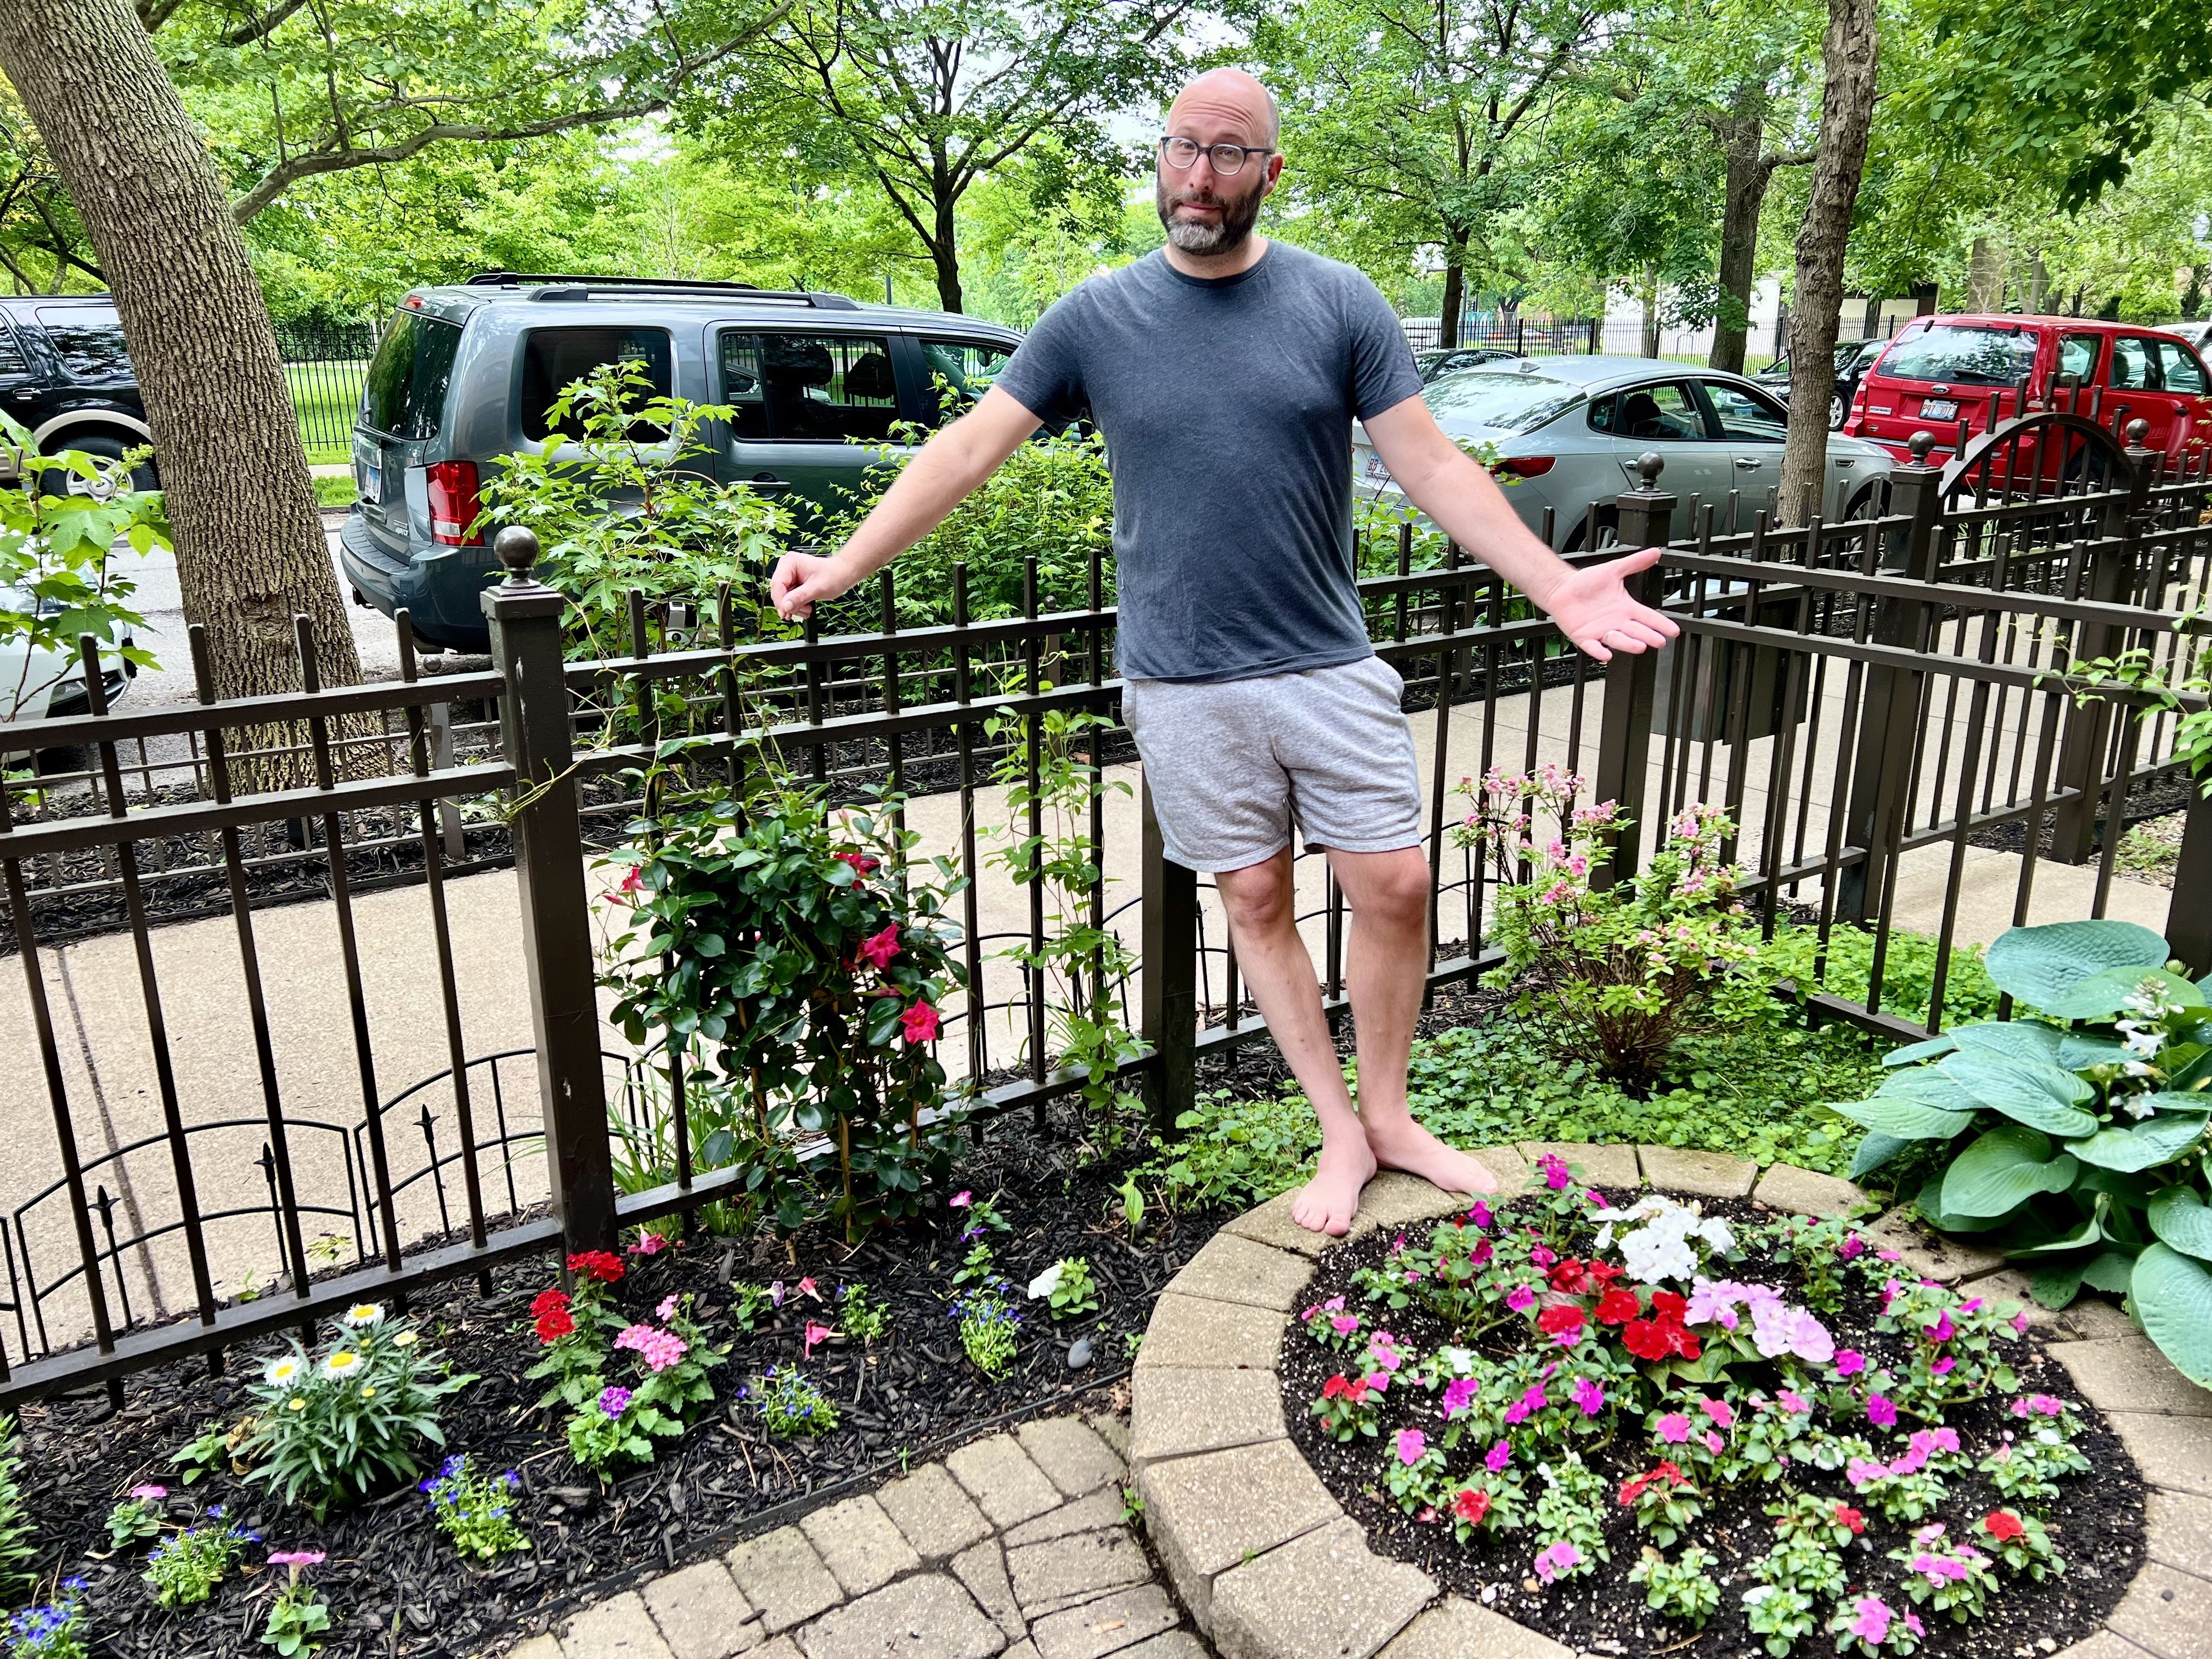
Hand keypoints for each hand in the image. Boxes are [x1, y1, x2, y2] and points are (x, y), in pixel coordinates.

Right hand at [770, 550, 854, 620]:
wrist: (843, 574)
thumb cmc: (834, 575)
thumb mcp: (817, 588)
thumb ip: (799, 597)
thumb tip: (785, 606)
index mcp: (790, 562)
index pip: (777, 584)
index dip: (780, 600)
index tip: (786, 612)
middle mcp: (787, 567)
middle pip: (778, 592)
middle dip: (789, 605)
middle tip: (801, 611)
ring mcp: (789, 576)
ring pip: (783, 598)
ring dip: (794, 607)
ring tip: (807, 609)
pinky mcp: (793, 583)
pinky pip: (788, 599)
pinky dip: (796, 606)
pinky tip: (806, 608)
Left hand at [1539, 545, 1679, 661]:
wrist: (1562, 588)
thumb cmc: (1587, 581)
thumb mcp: (1614, 569)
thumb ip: (1635, 563)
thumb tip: (1655, 552)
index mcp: (1626, 608)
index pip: (1648, 617)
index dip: (1661, 624)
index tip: (1673, 631)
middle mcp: (1617, 622)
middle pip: (1637, 632)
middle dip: (1649, 637)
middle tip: (1659, 641)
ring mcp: (1601, 631)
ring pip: (1619, 640)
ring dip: (1629, 644)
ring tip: (1640, 646)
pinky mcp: (1585, 637)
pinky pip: (1593, 647)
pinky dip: (1599, 651)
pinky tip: (1606, 655)